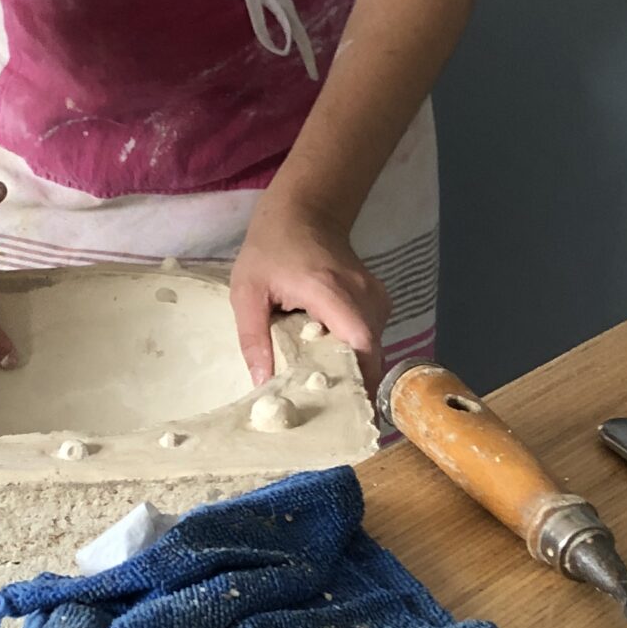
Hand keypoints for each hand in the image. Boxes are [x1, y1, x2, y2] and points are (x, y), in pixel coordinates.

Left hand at [230, 194, 392, 397]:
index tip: (341, 412)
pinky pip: (373, 337)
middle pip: (370, 353)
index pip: (360, 341)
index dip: (356, 379)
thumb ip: (253, 338)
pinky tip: (333, 366)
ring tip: (328, 394)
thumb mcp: (247, 291)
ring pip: (374, 348)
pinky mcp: (379, 300)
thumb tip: (263, 384)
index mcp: (329, 290)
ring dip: (354, 371)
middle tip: (327, 415)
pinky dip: (356, 355)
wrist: (304, 212)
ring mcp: (376, 296)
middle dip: (353, 386)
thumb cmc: (270, 249)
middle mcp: (363, 294)